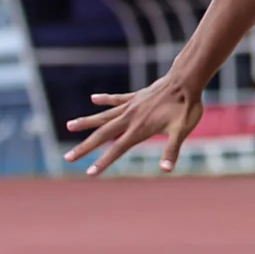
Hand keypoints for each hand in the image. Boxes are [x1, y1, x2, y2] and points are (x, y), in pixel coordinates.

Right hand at [62, 77, 202, 175]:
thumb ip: (171, 150)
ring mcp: (131, 105)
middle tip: (67, 157)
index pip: (117, 149)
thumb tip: (166, 169)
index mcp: (139, 128)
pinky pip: (116, 99)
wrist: (186, 80)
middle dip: (84, 147)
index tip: (89, 173)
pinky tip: (93, 99)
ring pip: (103, 116)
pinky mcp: (136, 96)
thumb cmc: (186, 107)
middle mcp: (130, 117)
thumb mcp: (182, 131)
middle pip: (102, 134)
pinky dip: (104, 100)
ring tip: (69, 126)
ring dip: (86, 122)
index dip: (103, 162)